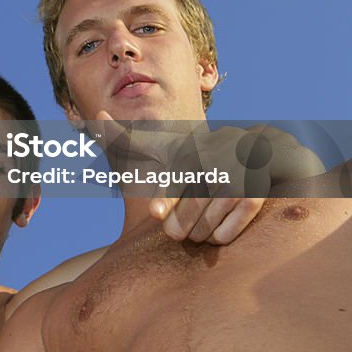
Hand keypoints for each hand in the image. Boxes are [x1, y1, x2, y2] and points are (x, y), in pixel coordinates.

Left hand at [88, 111, 278, 244]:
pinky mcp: (253, 197)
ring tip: (205, 217)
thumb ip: (125, 137)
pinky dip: (220, 236)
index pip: (171, 186)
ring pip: (204, 233)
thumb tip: (98, 115)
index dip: (164, 200)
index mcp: (183, 157)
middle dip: (181, 230)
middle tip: (183, 226)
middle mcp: (210, 167)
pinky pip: (226, 235)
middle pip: (182, 223)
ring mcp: (234, 182)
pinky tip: (221, 220)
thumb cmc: (193, 153)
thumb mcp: (161, 144)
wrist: (253, 151)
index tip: (154, 211)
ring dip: (201, 234)